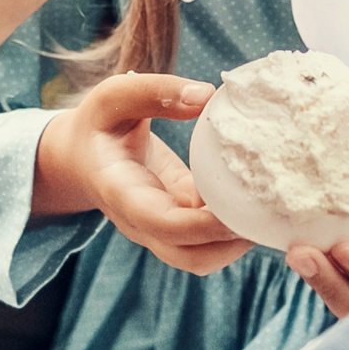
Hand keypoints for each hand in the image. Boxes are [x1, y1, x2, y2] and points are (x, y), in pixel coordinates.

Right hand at [35, 73, 250, 274]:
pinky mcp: (179, 220)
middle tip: (269, 210)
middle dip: (232, 244)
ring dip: (237, 241)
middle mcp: (141, 222)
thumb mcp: (115, 96)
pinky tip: (259, 196)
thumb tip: (207, 95)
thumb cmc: (99, 123)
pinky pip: (208, 237)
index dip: (202, 225)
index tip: (238, 207)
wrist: (79, 157)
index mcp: (121, 192)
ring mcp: (160, 228)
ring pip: (203, 257)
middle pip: (189, 257)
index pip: (162, 224)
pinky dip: (234, 224)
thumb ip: (155, 91)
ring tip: (269, 206)